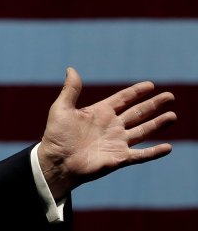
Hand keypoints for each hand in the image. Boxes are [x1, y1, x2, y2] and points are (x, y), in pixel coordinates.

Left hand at [38, 67, 175, 201]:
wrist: (57, 162)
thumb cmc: (56, 136)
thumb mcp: (62, 108)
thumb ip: (71, 89)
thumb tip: (71, 68)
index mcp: (100, 113)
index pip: (123, 99)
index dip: (136, 92)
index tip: (150, 85)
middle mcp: (111, 126)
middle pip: (137, 113)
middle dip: (153, 104)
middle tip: (169, 96)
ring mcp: (117, 142)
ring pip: (143, 131)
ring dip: (158, 124)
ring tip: (173, 116)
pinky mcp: (120, 158)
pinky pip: (141, 155)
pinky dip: (154, 152)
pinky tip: (168, 148)